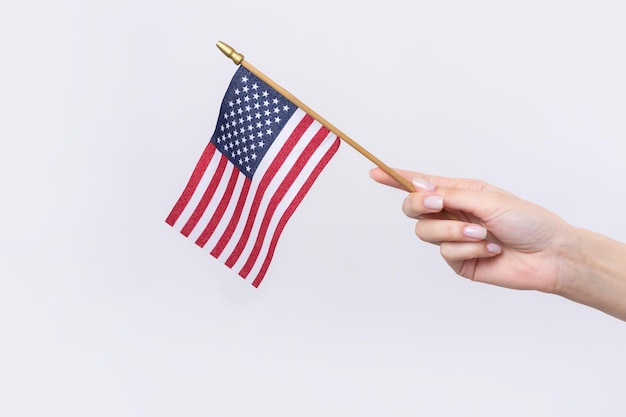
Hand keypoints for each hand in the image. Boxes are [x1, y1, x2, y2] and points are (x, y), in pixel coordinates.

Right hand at [370, 167, 575, 293]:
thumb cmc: (527, 220)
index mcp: (459, 193)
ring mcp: (453, 239)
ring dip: (454, 232)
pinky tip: (489, 250)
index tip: (375, 173)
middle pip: (413, 209)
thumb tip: (418, 186)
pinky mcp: (459, 262)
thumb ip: (450, 195)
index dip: (396, 179)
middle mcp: (452, 215)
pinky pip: (446, 254)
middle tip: (436, 205)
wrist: (549, 255)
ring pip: (427, 233)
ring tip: (482, 234)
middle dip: (420, 205)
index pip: (421, 185)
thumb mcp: (487, 199)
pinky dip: (467, 250)